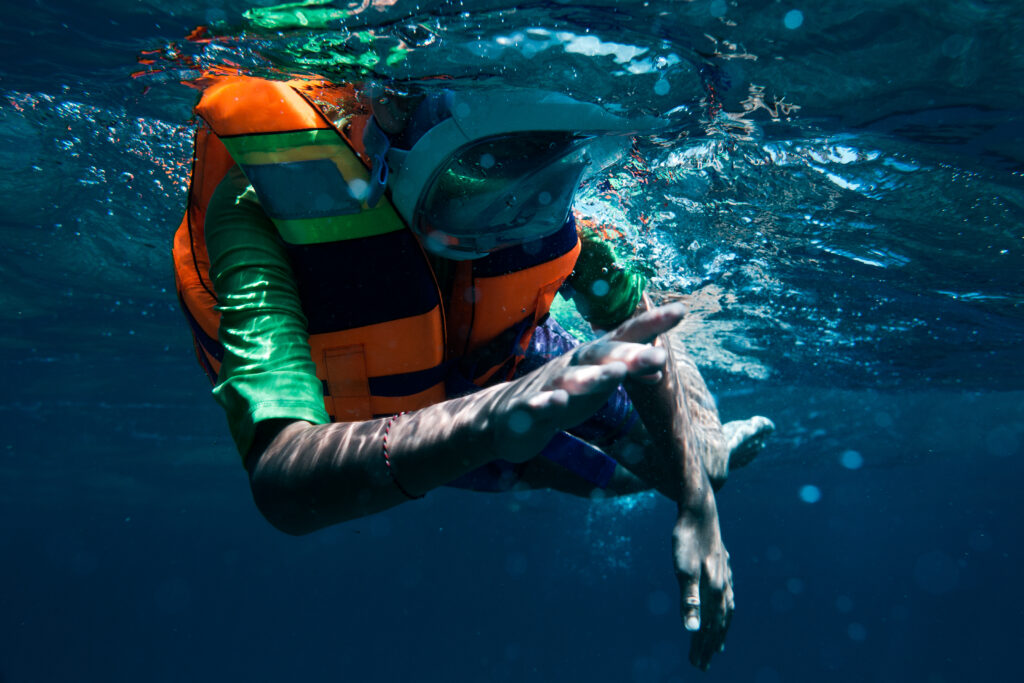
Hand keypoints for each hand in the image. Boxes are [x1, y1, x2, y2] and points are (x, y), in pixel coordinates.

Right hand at [488, 303, 685, 462]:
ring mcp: (549, 385)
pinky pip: (537, 405)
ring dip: (592, 376)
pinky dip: (546, 403)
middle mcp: (574, 364)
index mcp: (594, 357)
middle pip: (601, 354)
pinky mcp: (528, 408)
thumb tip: (661, 365)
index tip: (682, 310)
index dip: (653, 323)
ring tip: (615, 374)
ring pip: (571, 378)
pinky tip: (557, 402)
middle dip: (629, 354)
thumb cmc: (564, 393)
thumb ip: (628, 372)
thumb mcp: (600, 383)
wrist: (509, 416)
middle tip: (659, 356)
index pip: (627, 335)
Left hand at [674, 478, 733, 670]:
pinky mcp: (722, 567)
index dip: (703, 647)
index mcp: (714, 590)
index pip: (709, 627)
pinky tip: (724, 609)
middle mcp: (723, 586)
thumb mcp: (682, 571)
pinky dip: (726, 610)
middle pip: (719, 623)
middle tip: (702, 666)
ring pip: (726, 611)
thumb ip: (689, 601)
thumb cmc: (687, 540)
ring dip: (720, 631)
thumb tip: (691, 630)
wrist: (699, 510)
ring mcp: (725, 576)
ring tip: (717, 647)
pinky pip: (728, 596)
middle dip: (710, 645)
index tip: (697, 665)